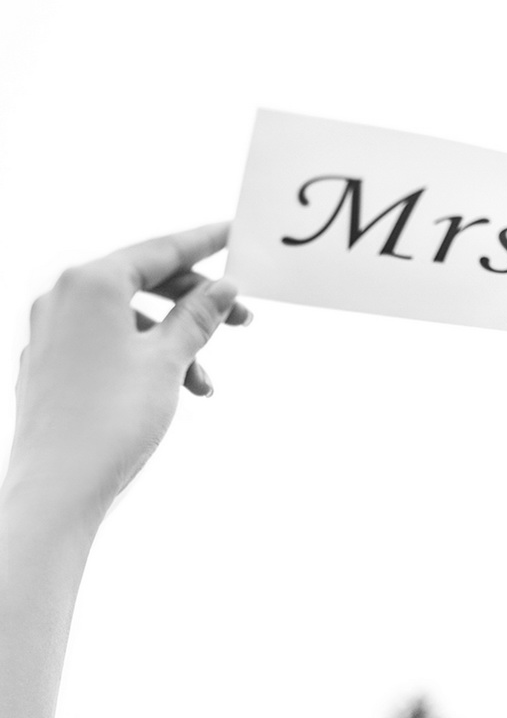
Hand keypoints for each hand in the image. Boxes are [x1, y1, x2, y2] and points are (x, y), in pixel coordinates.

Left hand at [4, 223, 248, 524]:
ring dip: (176, 342)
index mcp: (91, 284)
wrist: (60, 484)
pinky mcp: (51, 366)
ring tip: (206, 382)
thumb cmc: (111, 417)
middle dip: (196, 302)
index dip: (203, 243)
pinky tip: (173, 392)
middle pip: (144, 283)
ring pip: (129, 320)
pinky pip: (108, 345)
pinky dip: (146, 358)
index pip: (159, 250)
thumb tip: (221, 288)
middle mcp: (63, 298)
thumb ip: (197, 317)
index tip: (234, 233)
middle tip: (243, 319)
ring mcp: (52, 333)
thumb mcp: (168, 360)